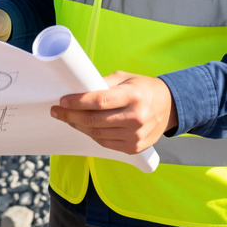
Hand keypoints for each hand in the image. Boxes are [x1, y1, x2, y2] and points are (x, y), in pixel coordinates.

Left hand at [50, 71, 177, 153]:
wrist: (170, 108)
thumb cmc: (143, 89)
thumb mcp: (125, 78)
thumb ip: (102, 83)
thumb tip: (78, 87)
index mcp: (133, 96)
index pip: (99, 101)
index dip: (78, 102)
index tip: (62, 101)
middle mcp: (136, 117)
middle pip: (94, 120)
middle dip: (70, 115)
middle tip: (56, 110)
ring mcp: (136, 136)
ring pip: (97, 134)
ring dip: (77, 126)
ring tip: (66, 118)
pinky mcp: (134, 148)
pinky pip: (105, 143)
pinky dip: (91, 135)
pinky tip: (83, 126)